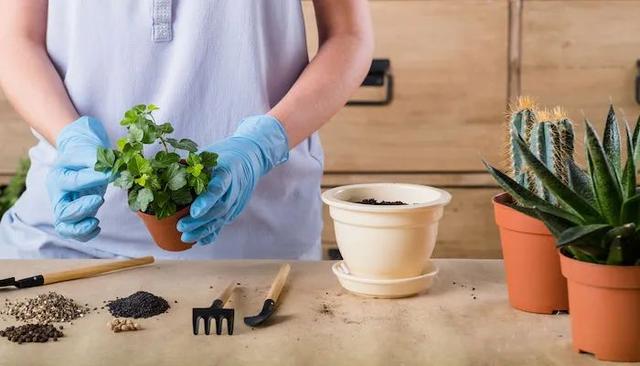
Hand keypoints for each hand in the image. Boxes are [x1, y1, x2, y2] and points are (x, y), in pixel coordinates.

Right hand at [47, 116, 110, 240]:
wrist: (80, 155)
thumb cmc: (83, 152)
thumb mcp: (88, 151)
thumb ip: (96, 161)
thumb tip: (110, 173)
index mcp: (58, 177)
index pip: (73, 182)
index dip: (92, 179)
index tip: (110, 175)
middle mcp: (58, 195)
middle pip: (63, 212)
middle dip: (82, 209)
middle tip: (99, 200)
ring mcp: (66, 206)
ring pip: (65, 227)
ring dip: (80, 229)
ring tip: (96, 221)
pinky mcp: (75, 214)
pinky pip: (74, 231)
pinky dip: (85, 234)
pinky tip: (97, 226)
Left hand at [177, 115, 288, 244]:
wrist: (252, 157)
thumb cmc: (225, 154)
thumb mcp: (210, 153)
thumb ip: (192, 166)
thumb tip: (165, 176)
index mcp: (227, 170)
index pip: (218, 188)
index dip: (206, 201)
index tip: (194, 212)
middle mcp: (235, 187)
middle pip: (219, 208)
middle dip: (200, 221)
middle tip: (180, 227)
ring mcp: (237, 199)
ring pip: (222, 219)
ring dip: (204, 230)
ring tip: (186, 237)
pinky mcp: (237, 208)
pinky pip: (224, 223)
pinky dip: (213, 233)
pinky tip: (200, 241)